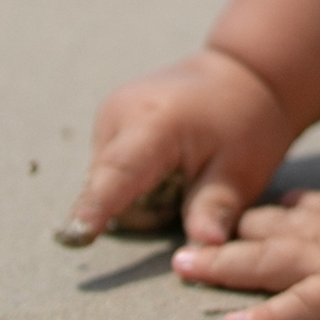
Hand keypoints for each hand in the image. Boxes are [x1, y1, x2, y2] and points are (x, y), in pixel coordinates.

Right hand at [57, 47, 295, 248]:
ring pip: (105, 181)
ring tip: (179, 171)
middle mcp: (121, 112)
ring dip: (136, 193)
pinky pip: (109, 167)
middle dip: (139, 207)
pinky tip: (165, 162)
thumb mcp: (242, 170)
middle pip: (108, 188)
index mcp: (155, 123)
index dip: (95, 209)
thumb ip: (215, 209)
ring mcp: (110, 112)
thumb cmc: (247, 121)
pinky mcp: (108, 117)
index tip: (73, 238)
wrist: (243, 72)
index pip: (117, 175)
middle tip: (187, 189)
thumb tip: (205, 247)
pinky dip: (133, 177)